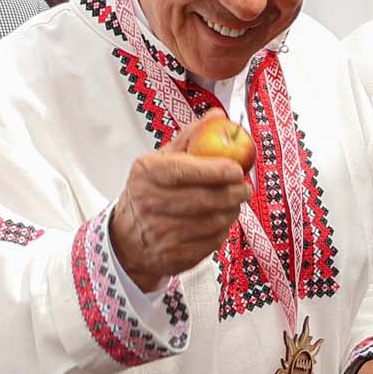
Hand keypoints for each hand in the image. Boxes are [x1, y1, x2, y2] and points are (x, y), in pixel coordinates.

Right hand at [108, 111, 251, 287]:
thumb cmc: (150, 191)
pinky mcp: (173, 256)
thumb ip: (190, 138)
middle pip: (203, 199)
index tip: (236, 169)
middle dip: (233, 193)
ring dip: (231, 211)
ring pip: (212, 222)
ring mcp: (160, 233)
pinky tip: (220, 221)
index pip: (184, 171)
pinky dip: (222, 230)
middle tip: (244, 187)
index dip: (214, 170)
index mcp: (146, 174)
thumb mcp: (161, 160)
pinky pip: (211, 242)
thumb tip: (217, 117)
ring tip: (234, 203)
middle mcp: (149, 204)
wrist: (128, 238)